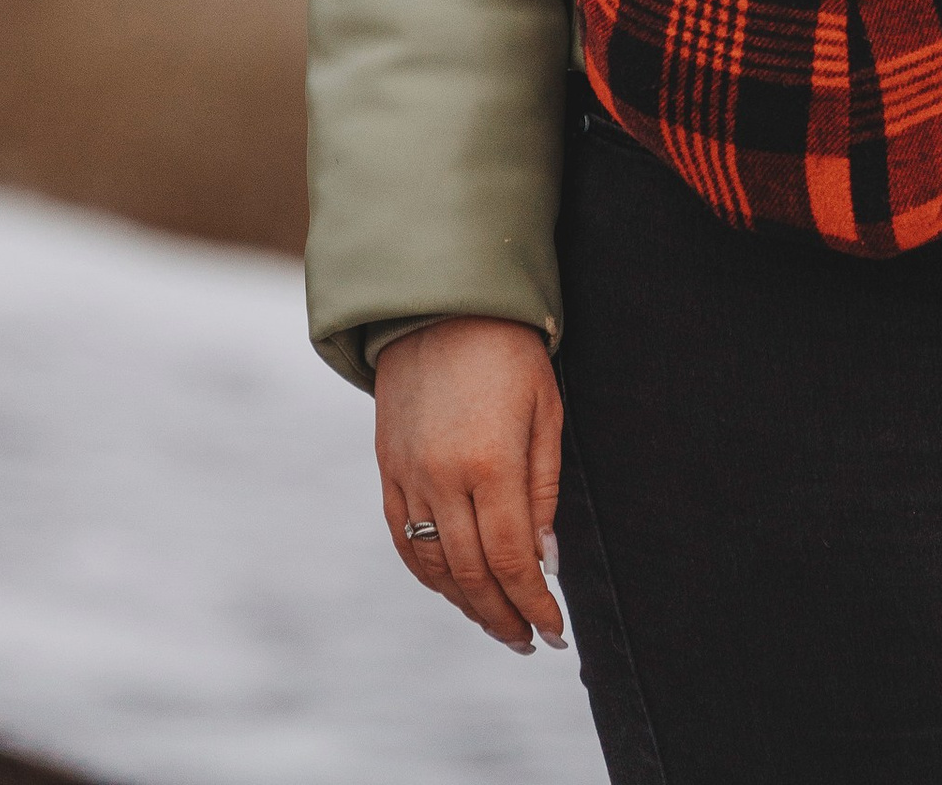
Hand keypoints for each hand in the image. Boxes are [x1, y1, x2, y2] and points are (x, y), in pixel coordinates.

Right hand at [373, 316, 566, 651]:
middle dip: (503, 615)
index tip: (554, 631)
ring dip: (465, 604)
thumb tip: (546, 560)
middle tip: (528, 640)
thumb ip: (543, 489)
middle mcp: (442, 477)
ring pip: (433, 565)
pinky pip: (403, 538)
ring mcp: (408, 474)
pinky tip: (451, 588)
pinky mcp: (387, 467)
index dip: (533, 604)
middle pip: (472, 573)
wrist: (439, 302)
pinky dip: (427, 573)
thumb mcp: (545, 410)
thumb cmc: (507, 351)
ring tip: (496, 622)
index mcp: (490, 462)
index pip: (512, 559)